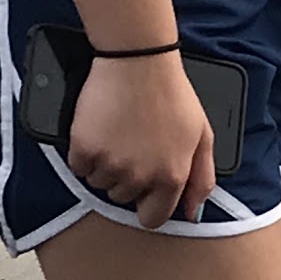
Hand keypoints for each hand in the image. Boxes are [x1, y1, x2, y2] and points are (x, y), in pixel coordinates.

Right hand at [66, 53, 216, 229]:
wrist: (139, 61)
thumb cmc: (172, 94)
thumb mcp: (202, 135)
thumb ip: (201, 178)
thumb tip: (193, 212)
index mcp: (172, 176)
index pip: (154, 218)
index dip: (148, 204)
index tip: (144, 191)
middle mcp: (141, 176)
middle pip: (123, 197)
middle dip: (127, 176)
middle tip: (134, 143)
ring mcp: (111, 164)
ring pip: (100, 182)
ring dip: (105, 164)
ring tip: (119, 132)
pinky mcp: (85, 150)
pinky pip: (79, 167)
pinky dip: (85, 152)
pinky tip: (101, 129)